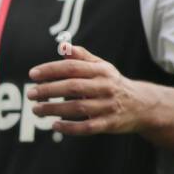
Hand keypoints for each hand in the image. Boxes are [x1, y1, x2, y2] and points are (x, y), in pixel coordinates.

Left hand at [27, 42, 160, 135]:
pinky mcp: (109, 124)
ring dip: (54, 109)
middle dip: (48, 90)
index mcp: (101, 70)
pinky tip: (55, 125)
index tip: (32, 75)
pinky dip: (70, 127)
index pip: (72, 67)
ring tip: (36, 110)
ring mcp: (108, 106)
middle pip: (72, 87)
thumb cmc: (113, 83)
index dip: (51, 70)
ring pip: (77, 108)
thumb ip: (81, 57)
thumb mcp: (102, 66)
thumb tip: (63, 46)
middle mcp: (105, 87)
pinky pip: (87, 127)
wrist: (143, 105)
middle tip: (30, 94)